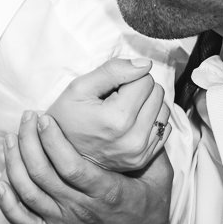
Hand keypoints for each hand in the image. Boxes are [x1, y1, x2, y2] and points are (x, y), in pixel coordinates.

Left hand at [0, 111, 175, 223]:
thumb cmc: (150, 207)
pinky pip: (23, 221)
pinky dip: (7, 203)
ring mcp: (65, 223)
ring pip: (28, 193)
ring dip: (13, 164)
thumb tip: (147, 115)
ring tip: (10, 139)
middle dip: (28, 142)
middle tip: (25, 118)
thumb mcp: (160, 176)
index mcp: (106, 193)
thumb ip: (152, 148)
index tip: (43, 118)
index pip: (71, 166)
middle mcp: (81, 209)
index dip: (52, 141)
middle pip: (43, 175)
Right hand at [47, 58, 170, 172]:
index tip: (109, 90)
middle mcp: (133, 139)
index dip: (126, 78)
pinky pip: (164, 129)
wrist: (58, 153)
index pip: (145, 79)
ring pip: (164, 110)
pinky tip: (129, 124)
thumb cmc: (65, 117)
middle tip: (113, 100)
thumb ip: (112, 70)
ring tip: (121, 112)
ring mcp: (140, 152)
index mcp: (117, 119)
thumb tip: (146, 65)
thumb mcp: (78, 87)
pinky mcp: (144, 159)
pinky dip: (149, 121)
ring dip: (146, 105)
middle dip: (138, 91)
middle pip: (157, 93)